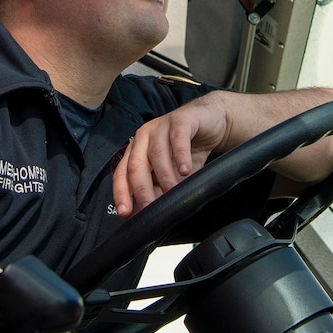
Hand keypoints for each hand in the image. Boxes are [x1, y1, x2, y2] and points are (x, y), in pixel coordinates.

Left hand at [113, 97, 229, 216]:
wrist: (211, 122)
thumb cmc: (188, 150)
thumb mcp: (172, 173)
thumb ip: (158, 188)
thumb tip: (147, 212)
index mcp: (136, 150)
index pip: (122, 173)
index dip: (121, 193)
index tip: (124, 213)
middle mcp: (144, 137)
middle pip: (136, 164)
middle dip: (140, 188)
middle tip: (148, 207)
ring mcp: (160, 126)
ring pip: (156, 152)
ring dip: (163, 174)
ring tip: (172, 191)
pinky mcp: (181, 120)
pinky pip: (178, 138)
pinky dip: (181, 155)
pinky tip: (185, 170)